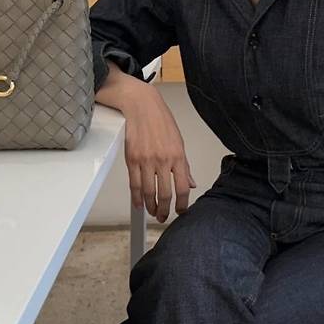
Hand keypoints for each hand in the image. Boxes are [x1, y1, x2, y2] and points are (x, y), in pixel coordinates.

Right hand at [120, 82, 196, 222]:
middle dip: (165, 210)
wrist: (142, 107)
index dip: (182, 203)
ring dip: (151, 207)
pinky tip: (139, 203)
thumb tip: (192, 183)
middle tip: (164, 217)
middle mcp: (162, 160)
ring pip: (148, 192)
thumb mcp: (179, 142)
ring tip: (153, 212)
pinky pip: (134, 184)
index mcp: (177, 156)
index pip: (183, 187)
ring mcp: (146, 160)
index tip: (181, 211)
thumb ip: (185, 165)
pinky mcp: (132, 159)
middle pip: (165, 193)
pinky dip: (136, 197)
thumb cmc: (162, 122)